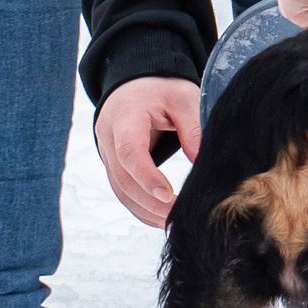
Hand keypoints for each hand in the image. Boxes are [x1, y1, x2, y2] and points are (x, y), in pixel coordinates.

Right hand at [95, 75, 203, 226]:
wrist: (135, 83)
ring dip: (145, 210)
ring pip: (121, 190)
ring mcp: (107, 153)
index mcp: (125, 117)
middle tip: (178, 216)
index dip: (146, 176)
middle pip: (124, 178)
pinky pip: (122, 191)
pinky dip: (139, 207)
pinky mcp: (113, 165)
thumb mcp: (182, 97)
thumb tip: (200, 162)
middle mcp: (108, 138)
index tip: (169, 196)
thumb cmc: (160, 88)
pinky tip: (160, 218)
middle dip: (150, 202)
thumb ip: (192, 127)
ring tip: (173, 224)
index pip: (130, 152)